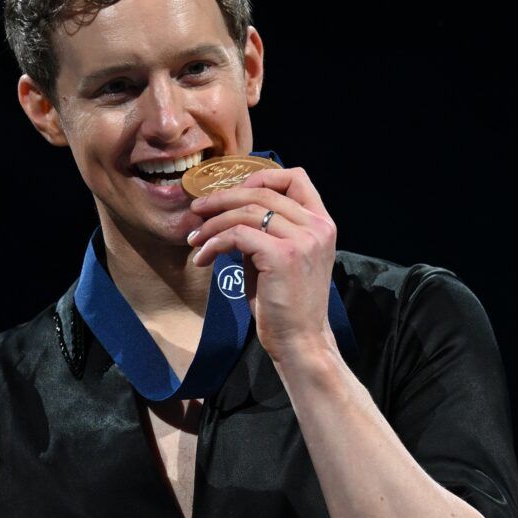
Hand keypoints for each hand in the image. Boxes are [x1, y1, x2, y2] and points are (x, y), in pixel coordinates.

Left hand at [185, 165, 339, 364]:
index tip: (231, 194)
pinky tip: (203, 258)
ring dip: (213, 224)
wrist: (300, 341)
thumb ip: (266, 231)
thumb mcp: (280, 258)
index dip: (259, 176)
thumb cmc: (286, 305)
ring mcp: (302, 240)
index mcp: (321, 223)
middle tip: (197, 211)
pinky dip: (214, 243)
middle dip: (223, 198)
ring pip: (246, 211)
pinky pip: (237, 235)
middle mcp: (316, 226)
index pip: (295, 177)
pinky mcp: (282, 256)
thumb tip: (227, 213)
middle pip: (262, 190)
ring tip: (195, 240)